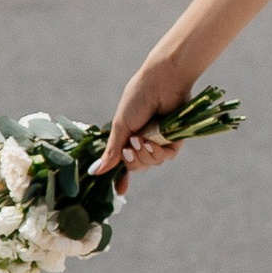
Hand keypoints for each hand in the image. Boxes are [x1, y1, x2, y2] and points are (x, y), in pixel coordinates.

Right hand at [91, 62, 192, 180]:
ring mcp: (160, 139)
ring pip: (152, 163)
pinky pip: (168, 156)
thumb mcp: (121, 126)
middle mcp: (144, 139)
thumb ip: (112, 150)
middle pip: (137, 165)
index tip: (121, 190)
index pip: (124, 162)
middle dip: (133, 161)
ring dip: (145, 155)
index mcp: (128, 136)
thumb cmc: (138, 99)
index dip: (122, 177)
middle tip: (130, 149)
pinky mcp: (176, 137)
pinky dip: (159, 152)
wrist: (161, 82)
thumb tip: (96, 172)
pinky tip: (154, 142)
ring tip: (142, 140)